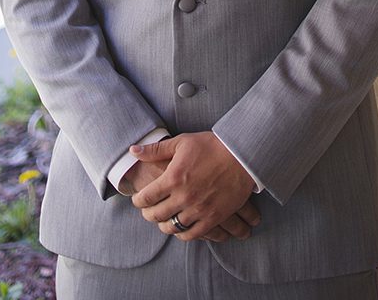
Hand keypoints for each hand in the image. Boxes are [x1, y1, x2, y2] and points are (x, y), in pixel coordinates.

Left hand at [129, 133, 259, 242]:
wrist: (244, 154)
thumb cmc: (213, 145)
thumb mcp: (183, 142)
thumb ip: (156, 149)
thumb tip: (133, 150)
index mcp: (173, 178)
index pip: (145, 198)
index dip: (138, 199)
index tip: (140, 198)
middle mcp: (183, 196)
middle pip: (155, 215)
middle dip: (148, 214)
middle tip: (149, 210)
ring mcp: (198, 209)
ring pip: (171, 227)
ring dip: (164, 225)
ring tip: (165, 219)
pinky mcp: (213, 217)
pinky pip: (191, 234)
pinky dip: (182, 233)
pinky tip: (181, 227)